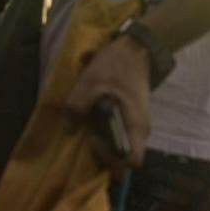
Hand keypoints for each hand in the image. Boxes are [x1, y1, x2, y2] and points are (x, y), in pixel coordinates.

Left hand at [64, 35, 151, 169]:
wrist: (134, 49)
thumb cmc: (115, 66)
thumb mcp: (90, 83)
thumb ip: (77, 107)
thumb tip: (69, 129)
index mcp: (135, 126)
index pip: (132, 162)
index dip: (111, 160)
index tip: (95, 142)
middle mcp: (140, 130)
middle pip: (125, 157)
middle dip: (105, 154)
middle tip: (88, 137)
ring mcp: (137, 124)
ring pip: (122, 146)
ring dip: (105, 143)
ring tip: (89, 128)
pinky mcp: (132, 117)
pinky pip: (121, 135)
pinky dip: (107, 133)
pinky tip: (94, 119)